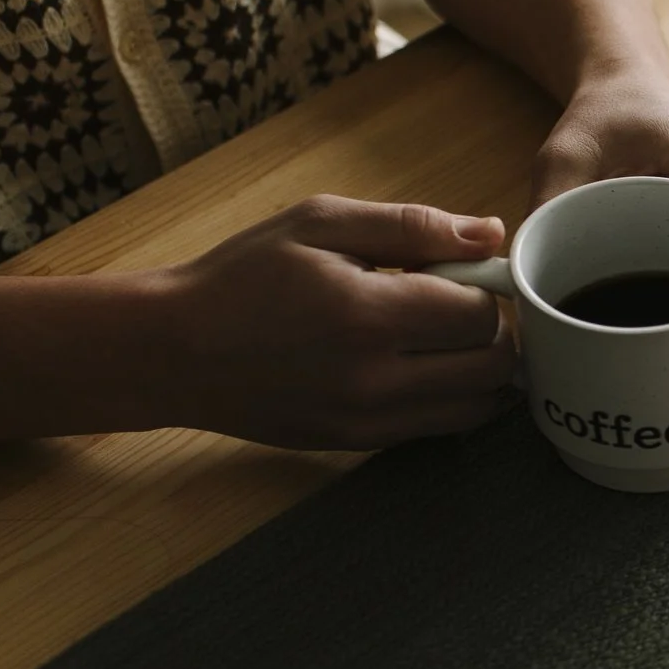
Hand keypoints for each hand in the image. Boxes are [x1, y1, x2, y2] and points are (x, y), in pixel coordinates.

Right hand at [156, 195, 517, 448]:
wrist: (174, 350)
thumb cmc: (243, 275)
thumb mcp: (320, 223)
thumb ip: (412, 226)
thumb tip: (491, 233)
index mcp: (368, 314)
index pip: (480, 314)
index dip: (483, 289)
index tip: (457, 274)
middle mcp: (376, 378)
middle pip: (492, 367)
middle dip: (493, 332)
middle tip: (457, 306)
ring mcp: (369, 420)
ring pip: (476, 408)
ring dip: (481, 372)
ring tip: (444, 338)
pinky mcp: (358, 444)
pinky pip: (438, 428)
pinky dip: (451, 399)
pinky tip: (421, 366)